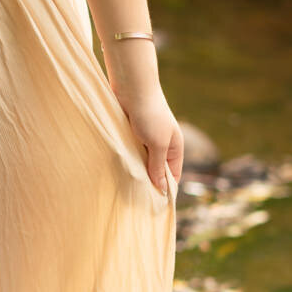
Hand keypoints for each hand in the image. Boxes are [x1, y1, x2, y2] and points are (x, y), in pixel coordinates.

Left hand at [110, 81, 182, 195]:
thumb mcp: (157, 144)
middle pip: (156, 170)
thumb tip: (162, 189)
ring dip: (135, 170)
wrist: (132, 87)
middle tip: (136, 198)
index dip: (166, 188)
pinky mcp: (131, 133)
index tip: (154, 204)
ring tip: (125, 185)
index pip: (173, 175)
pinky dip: (126, 159)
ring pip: (141, 162)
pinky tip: (117, 168)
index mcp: (174, 147)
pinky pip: (130, 152)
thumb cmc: (149, 114)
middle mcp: (162, 144)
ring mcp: (145, 139)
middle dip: (148, 181)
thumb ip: (158, 166)